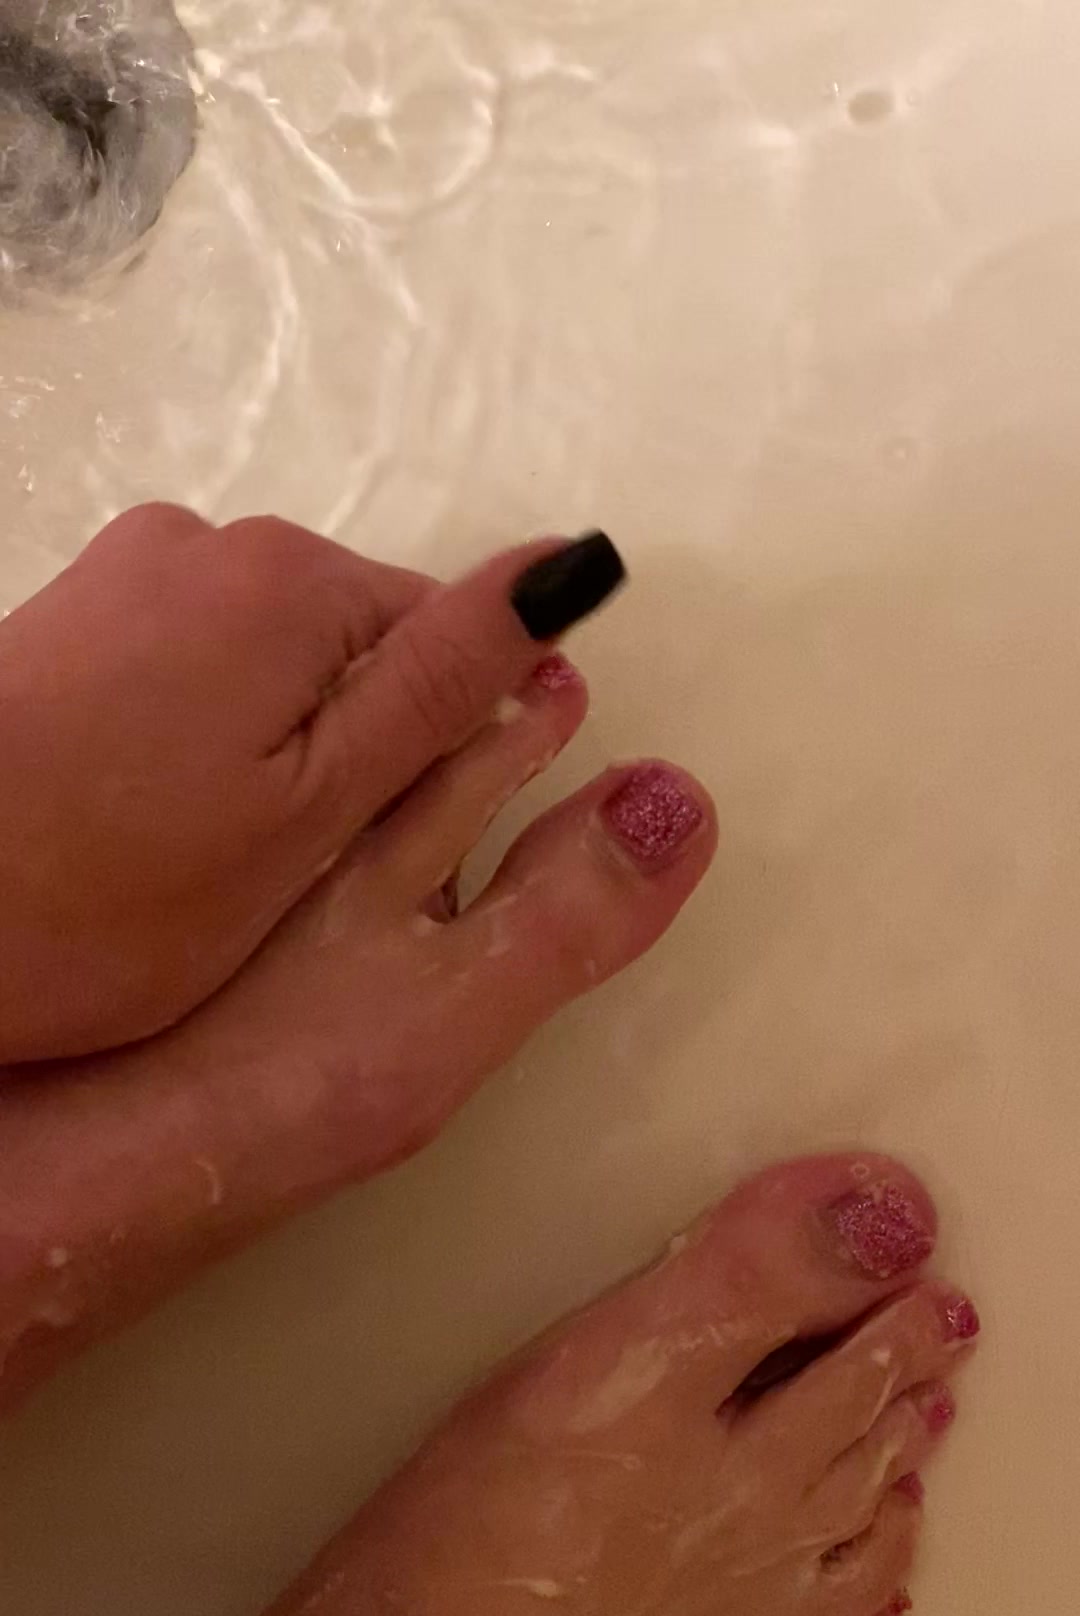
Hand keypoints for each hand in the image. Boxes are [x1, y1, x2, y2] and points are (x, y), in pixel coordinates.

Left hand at [0, 507, 622, 1060]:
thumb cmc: (107, 895)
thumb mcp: (316, 808)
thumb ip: (446, 685)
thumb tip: (568, 567)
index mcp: (290, 582)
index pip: (445, 636)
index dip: (437, 751)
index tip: (377, 841)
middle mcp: (206, 545)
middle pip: (352, 646)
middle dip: (346, 752)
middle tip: (286, 870)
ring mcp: (124, 576)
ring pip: (267, 669)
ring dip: (267, 756)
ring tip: (201, 859)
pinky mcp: (66, 623)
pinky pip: (186, 674)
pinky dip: (191, 746)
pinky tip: (144, 827)